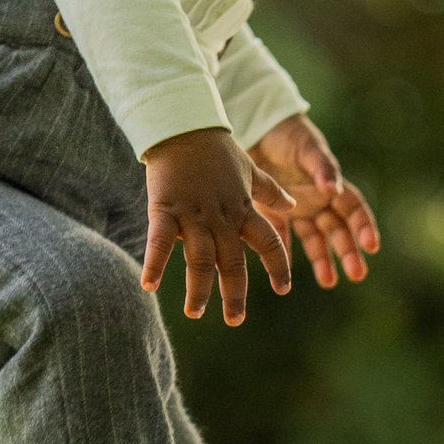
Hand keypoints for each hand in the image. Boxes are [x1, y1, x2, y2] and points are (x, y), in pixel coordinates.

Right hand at [140, 125, 294, 322]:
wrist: (183, 123)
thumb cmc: (217, 149)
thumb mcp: (250, 170)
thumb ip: (270, 192)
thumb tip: (294, 205)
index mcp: (244, 210)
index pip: (269, 243)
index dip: (278, 266)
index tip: (282, 289)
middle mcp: (222, 217)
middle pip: (233, 262)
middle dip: (235, 294)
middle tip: (235, 320)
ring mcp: (193, 214)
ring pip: (200, 259)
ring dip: (199, 289)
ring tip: (196, 314)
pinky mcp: (164, 208)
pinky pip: (159, 240)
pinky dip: (155, 263)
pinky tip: (149, 285)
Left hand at [250, 115, 379, 290]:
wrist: (258, 128)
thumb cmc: (288, 135)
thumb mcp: (308, 148)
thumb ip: (322, 168)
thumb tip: (334, 189)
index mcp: (331, 186)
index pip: (354, 210)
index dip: (364, 227)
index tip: (371, 246)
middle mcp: (319, 202)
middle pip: (339, 230)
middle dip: (349, 252)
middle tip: (357, 274)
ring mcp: (299, 210)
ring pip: (316, 240)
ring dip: (323, 260)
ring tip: (329, 281)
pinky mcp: (276, 214)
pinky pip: (283, 238)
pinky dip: (284, 255)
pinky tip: (286, 273)